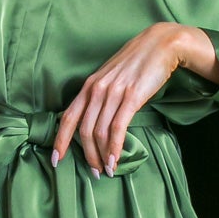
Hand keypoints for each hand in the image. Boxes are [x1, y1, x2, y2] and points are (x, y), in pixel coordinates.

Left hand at [51, 24, 209, 175]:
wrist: (162, 44)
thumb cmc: (138, 62)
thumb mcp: (112, 77)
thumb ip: (102, 96)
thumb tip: (98, 120)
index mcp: (90, 85)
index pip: (68, 117)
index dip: (60, 141)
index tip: (57, 160)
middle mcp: (97, 89)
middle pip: (84, 131)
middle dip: (87, 156)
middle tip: (94, 173)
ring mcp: (113, 93)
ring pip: (100, 133)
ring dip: (102, 156)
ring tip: (107, 171)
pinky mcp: (131, 97)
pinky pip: (117, 128)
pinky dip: (115, 148)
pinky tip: (116, 160)